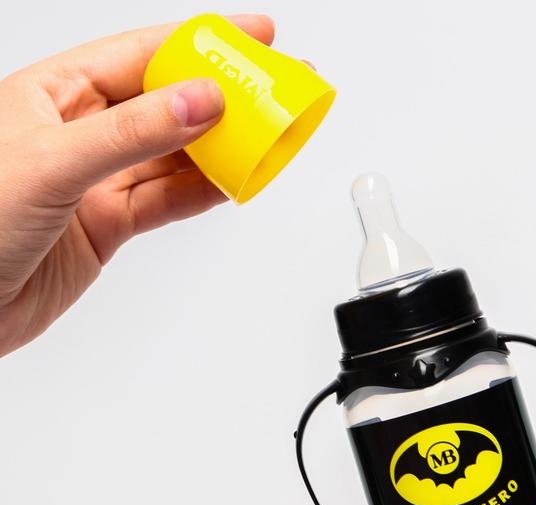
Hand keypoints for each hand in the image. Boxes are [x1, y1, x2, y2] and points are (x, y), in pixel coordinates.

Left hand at [0, 14, 273, 356]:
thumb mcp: (50, 163)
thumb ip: (129, 133)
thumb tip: (198, 102)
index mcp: (54, 93)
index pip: (141, 55)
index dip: (199, 43)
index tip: (253, 37)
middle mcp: (80, 132)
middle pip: (165, 104)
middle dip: (221, 97)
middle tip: (271, 91)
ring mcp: (98, 179)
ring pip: (172, 156)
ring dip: (218, 149)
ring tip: (264, 138)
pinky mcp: (109, 223)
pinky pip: (166, 200)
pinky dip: (201, 194)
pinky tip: (232, 182)